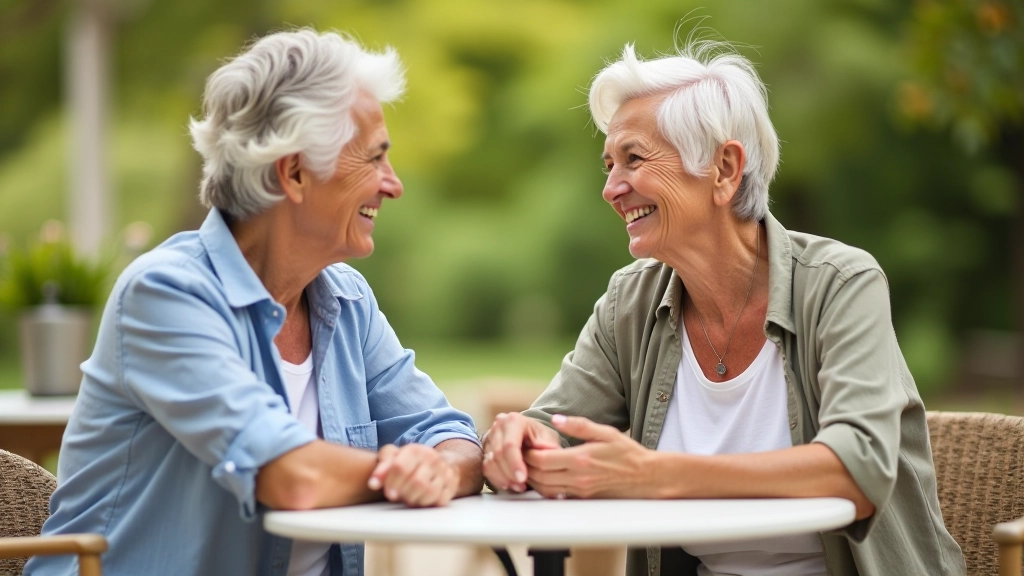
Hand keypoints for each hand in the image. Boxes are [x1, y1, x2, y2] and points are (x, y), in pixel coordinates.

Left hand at [367, 444, 457, 506]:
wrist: (437, 464)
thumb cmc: (409, 463)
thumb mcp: (393, 457)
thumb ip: (382, 467)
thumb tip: (373, 484)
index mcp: (415, 450)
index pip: (401, 467)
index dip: (392, 482)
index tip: (389, 493)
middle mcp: (432, 458)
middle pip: (416, 482)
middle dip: (404, 493)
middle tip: (399, 496)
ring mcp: (444, 471)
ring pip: (429, 492)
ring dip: (415, 499)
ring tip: (409, 497)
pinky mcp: (451, 485)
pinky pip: (439, 499)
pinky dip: (427, 503)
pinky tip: (421, 500)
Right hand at [482, 412, 561, 491]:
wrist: (529, 434)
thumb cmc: (539, 436)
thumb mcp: (548, 436)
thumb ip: (547, 444)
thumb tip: (548, 451)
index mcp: (514, 421)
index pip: (509, 444)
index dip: (514, 463)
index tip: (522, 477)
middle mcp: (498, 427)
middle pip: (498, 455)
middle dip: (509, 474)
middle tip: (522, 486)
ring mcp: (489, 438)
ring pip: (490, 463)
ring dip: (503, 478)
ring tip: (518, 486)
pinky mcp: (485, 451)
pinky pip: (486, 468)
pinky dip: (497, 479)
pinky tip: (509, 484)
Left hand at [525, 414, 652, 498]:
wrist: (646, 477)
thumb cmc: (627, 453)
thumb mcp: (604, 432)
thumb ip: (578, 425)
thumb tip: (556, 419)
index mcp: (580, 459)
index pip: (541, 459)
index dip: (526, 453)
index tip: (522, 444)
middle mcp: (577, 478)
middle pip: (538, 476)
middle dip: (524, 466)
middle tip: (518, 455)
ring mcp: (579, 490)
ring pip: (545, 489)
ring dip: (532, 479)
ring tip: (526, 466)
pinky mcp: (583, 498)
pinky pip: (556, 495)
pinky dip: (545, 488)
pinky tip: (542, 477)